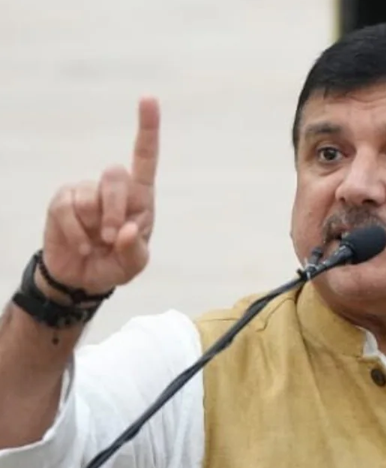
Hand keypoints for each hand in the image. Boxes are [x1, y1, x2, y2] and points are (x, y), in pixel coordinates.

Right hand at [40, 97, 159, 295]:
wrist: (83, 278)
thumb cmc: (115, 264)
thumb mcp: (134, 265)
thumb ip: (136, 251)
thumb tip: (128, 230)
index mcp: (140, 196)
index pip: (145, 157)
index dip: (148, 128)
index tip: (149, 98)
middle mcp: (113, 188)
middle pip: (116, 176)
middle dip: (115, 210)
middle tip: (114, 237)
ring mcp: (85, 192)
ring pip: (89, 197)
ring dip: (94, 227)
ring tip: (97, 244)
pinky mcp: (62, 201)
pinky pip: (68, 209)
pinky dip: (76, 234)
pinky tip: (82, 246)